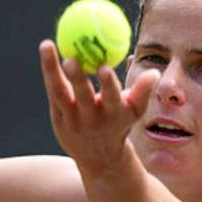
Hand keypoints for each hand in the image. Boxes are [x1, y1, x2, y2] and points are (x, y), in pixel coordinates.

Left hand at [38, 40, 158, 176]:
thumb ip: (144, 91)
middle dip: (77, 78)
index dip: (109, 84)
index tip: (104, 67)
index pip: (112, 98)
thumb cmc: (120, 123)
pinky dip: (49, 71)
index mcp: (114, 114)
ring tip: (47, 45)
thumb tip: (154, 72)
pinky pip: (53, 91)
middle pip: (83, 96)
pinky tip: (47, 50)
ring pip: (60, 92)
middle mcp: (91, 118)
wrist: (99, 156)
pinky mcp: (58, 118)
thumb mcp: (135, 110)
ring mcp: (72, 119)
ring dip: (52, 69)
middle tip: (70, 59)